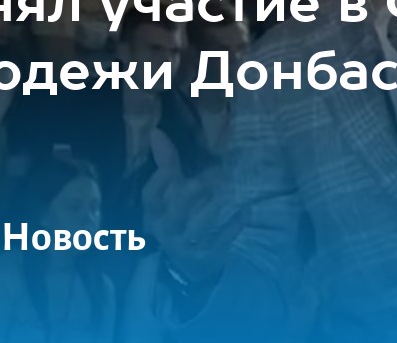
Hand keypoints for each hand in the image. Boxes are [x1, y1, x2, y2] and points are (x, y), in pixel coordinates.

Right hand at [142, 169, 245, 285]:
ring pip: (198, 228)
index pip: (151, 198)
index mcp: (155, 213)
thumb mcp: (169, 193)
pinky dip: (233, 225)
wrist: (191, 263)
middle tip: (200, 183)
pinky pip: (222, 240)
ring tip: (224, 194)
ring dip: (212, 210)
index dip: (158, 184)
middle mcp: (168, 229)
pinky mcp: (209, 254)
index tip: (170, 170)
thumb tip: (156, 133)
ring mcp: (188, 244)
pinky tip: (245, 211)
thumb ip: (166, 163)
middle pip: (174, 214)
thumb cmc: (178, 217)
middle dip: (187, 198)